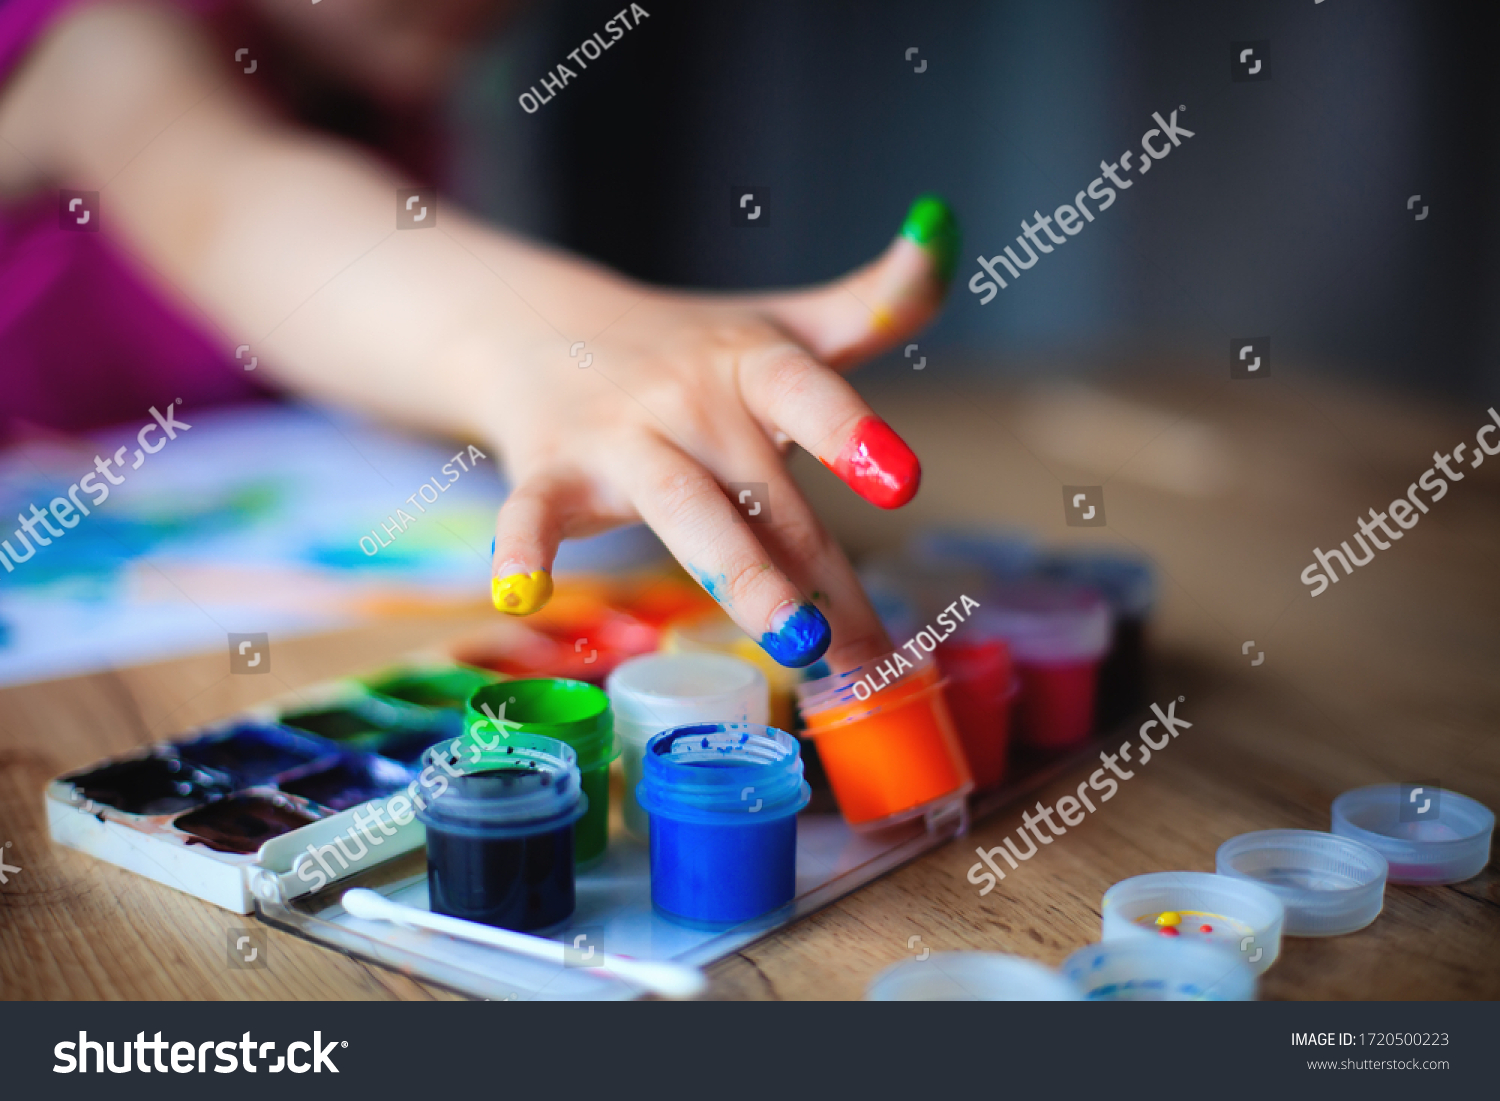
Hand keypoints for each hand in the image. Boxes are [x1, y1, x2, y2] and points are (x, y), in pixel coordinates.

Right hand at [484, 197, 958, 669]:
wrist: (539, 328)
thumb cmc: (685, 348)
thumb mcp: (780, 326)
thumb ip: (871, 301)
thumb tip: (949, 231)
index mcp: (749, 364)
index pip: (804, 392)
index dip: (850, 432)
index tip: (901, 480)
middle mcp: (687, 400)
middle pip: (759, 492)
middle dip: (817, 574)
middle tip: (870, 651)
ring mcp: (616, 439)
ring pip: (682, 511)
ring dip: (739, 576)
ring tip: (796, 640)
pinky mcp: (549, 474)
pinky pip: (533, 514)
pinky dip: (521, 550)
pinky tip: (519, 594)